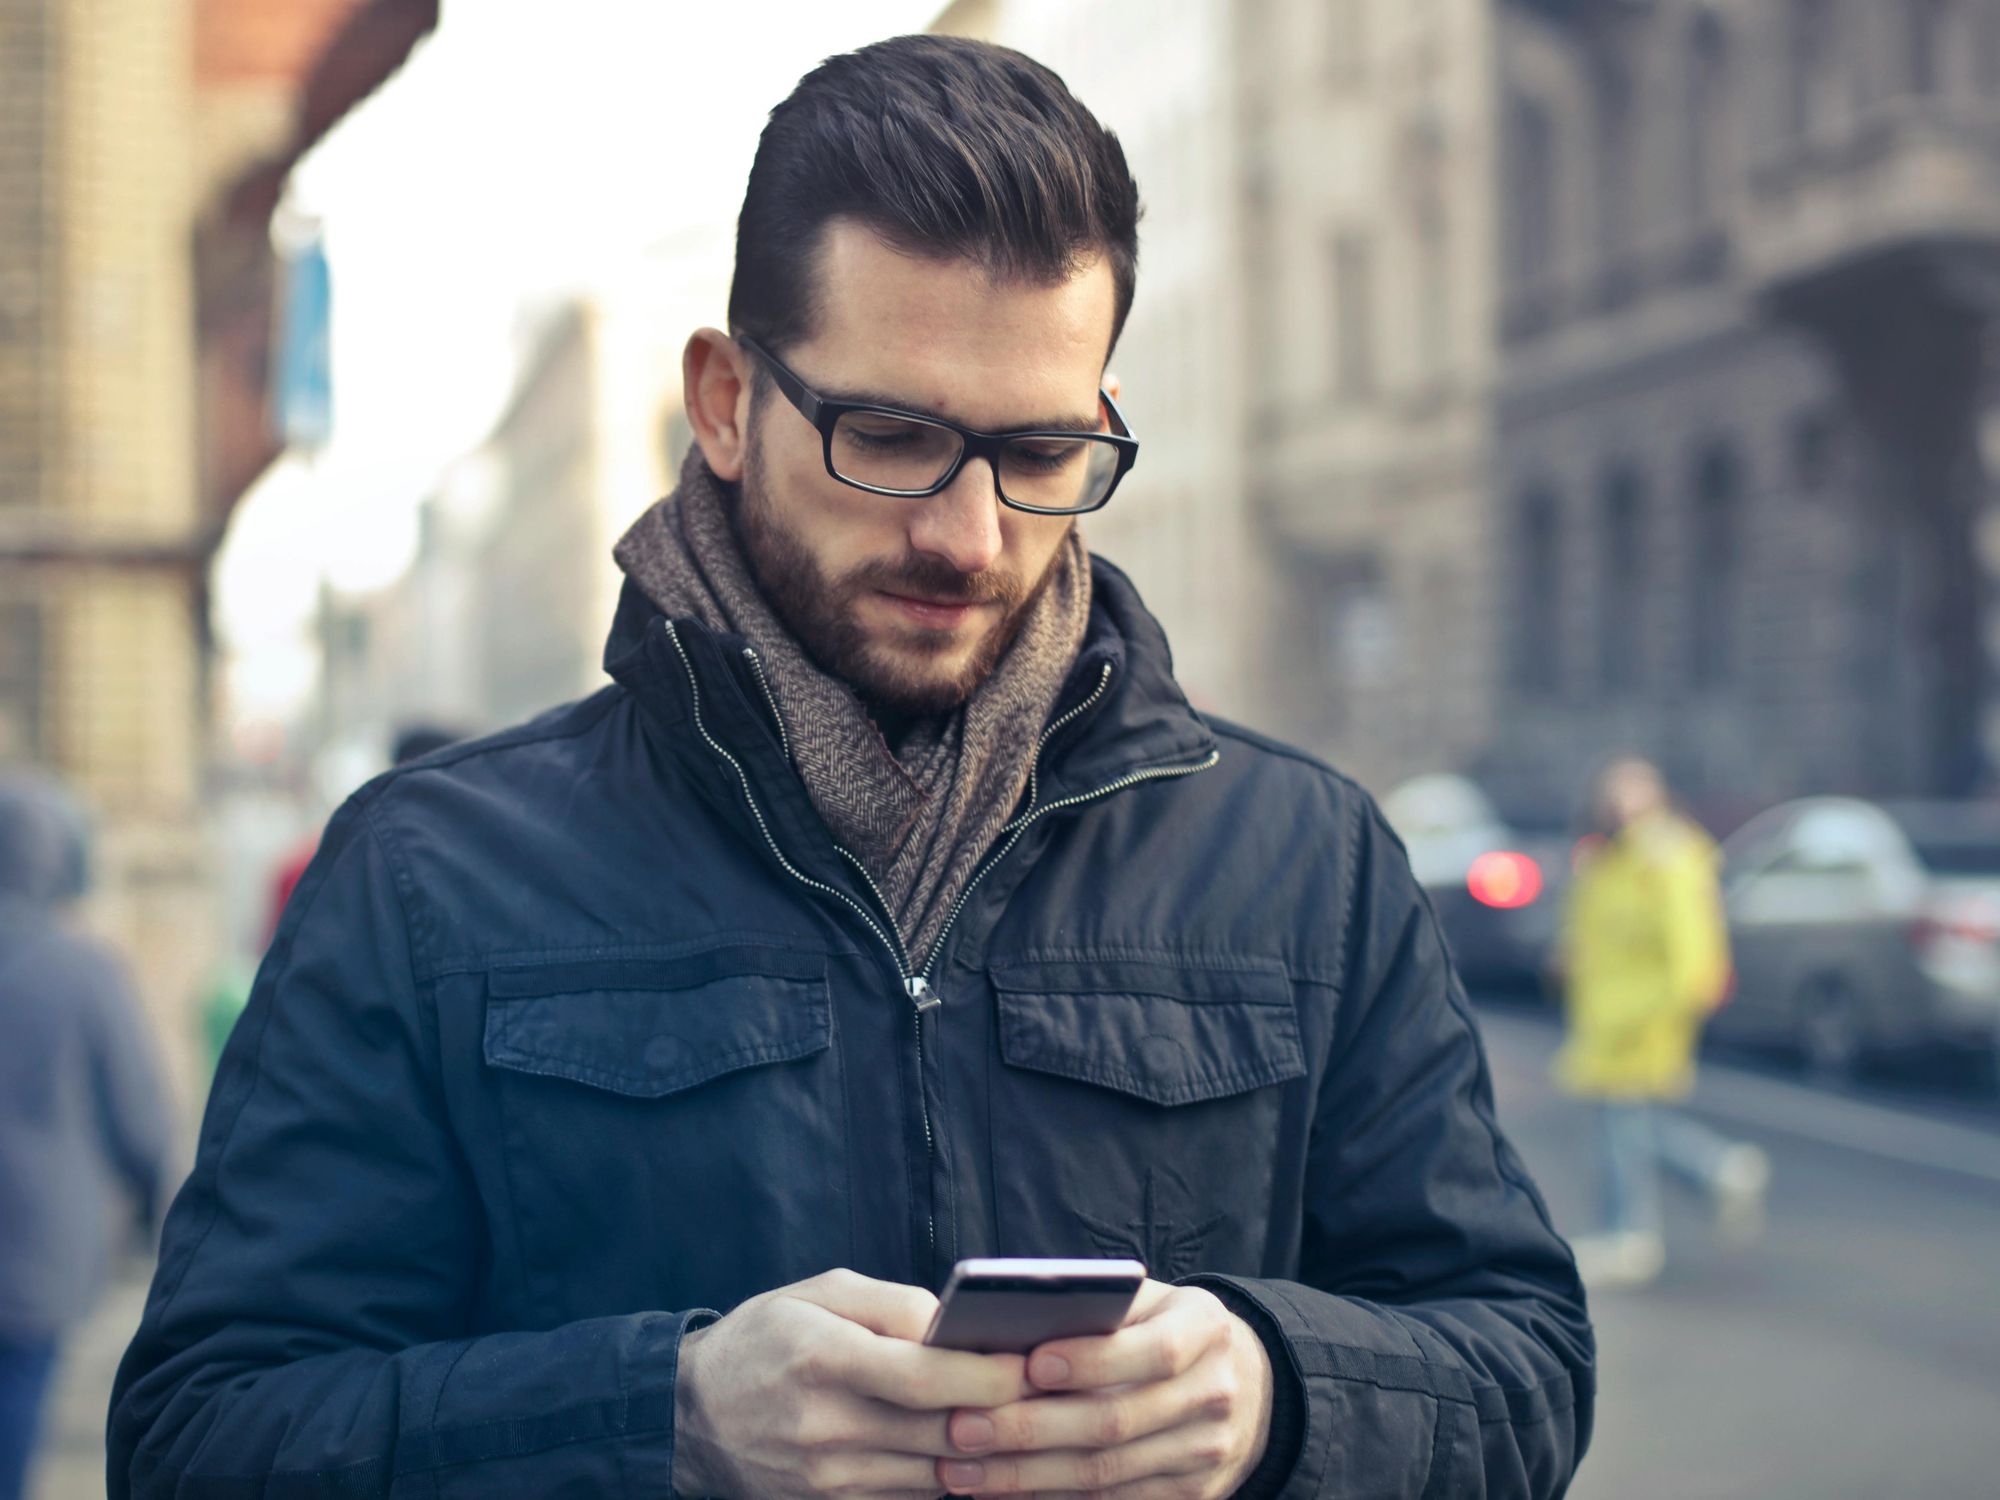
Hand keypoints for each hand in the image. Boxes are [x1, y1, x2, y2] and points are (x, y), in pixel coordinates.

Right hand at [671, 1267, 1032, 1499]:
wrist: (693, 1415)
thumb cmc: (764, 1339)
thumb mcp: (820, 1294)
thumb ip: (894, 1305)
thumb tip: (958, 1328)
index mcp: (822, 1359)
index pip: (925, 1378)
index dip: (987, 1375)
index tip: (1031, 1363)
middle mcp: (826, 1427)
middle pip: (941, 1431)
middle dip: (1003, 1414)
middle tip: (1048, 1392)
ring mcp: (828, 1479)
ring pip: (936, 1473)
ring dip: (985, 1451)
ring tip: (1021, 1418)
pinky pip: (913, 1498)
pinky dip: (949, 1475)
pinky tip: (972, 1449)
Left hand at [933, 1279, 1273, 1498]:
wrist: (1239, 1384)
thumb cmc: (1162, 1327)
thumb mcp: (1144, 1301)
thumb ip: (1094, 1306)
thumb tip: (1005, 1327)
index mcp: (1205, 1329)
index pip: (1154, 1351)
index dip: (1091, 1360)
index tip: (1028, 1364)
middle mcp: (1214, 1394)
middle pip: (1116, 1421)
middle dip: (1031, 1428)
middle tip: (962, 1427)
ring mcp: (1205, 1454)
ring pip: (1105, 1474)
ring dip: (1025, 1475)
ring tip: (960, 1467)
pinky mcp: (1189, 1497)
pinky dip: (1049, 1499)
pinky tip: (999, 1490)